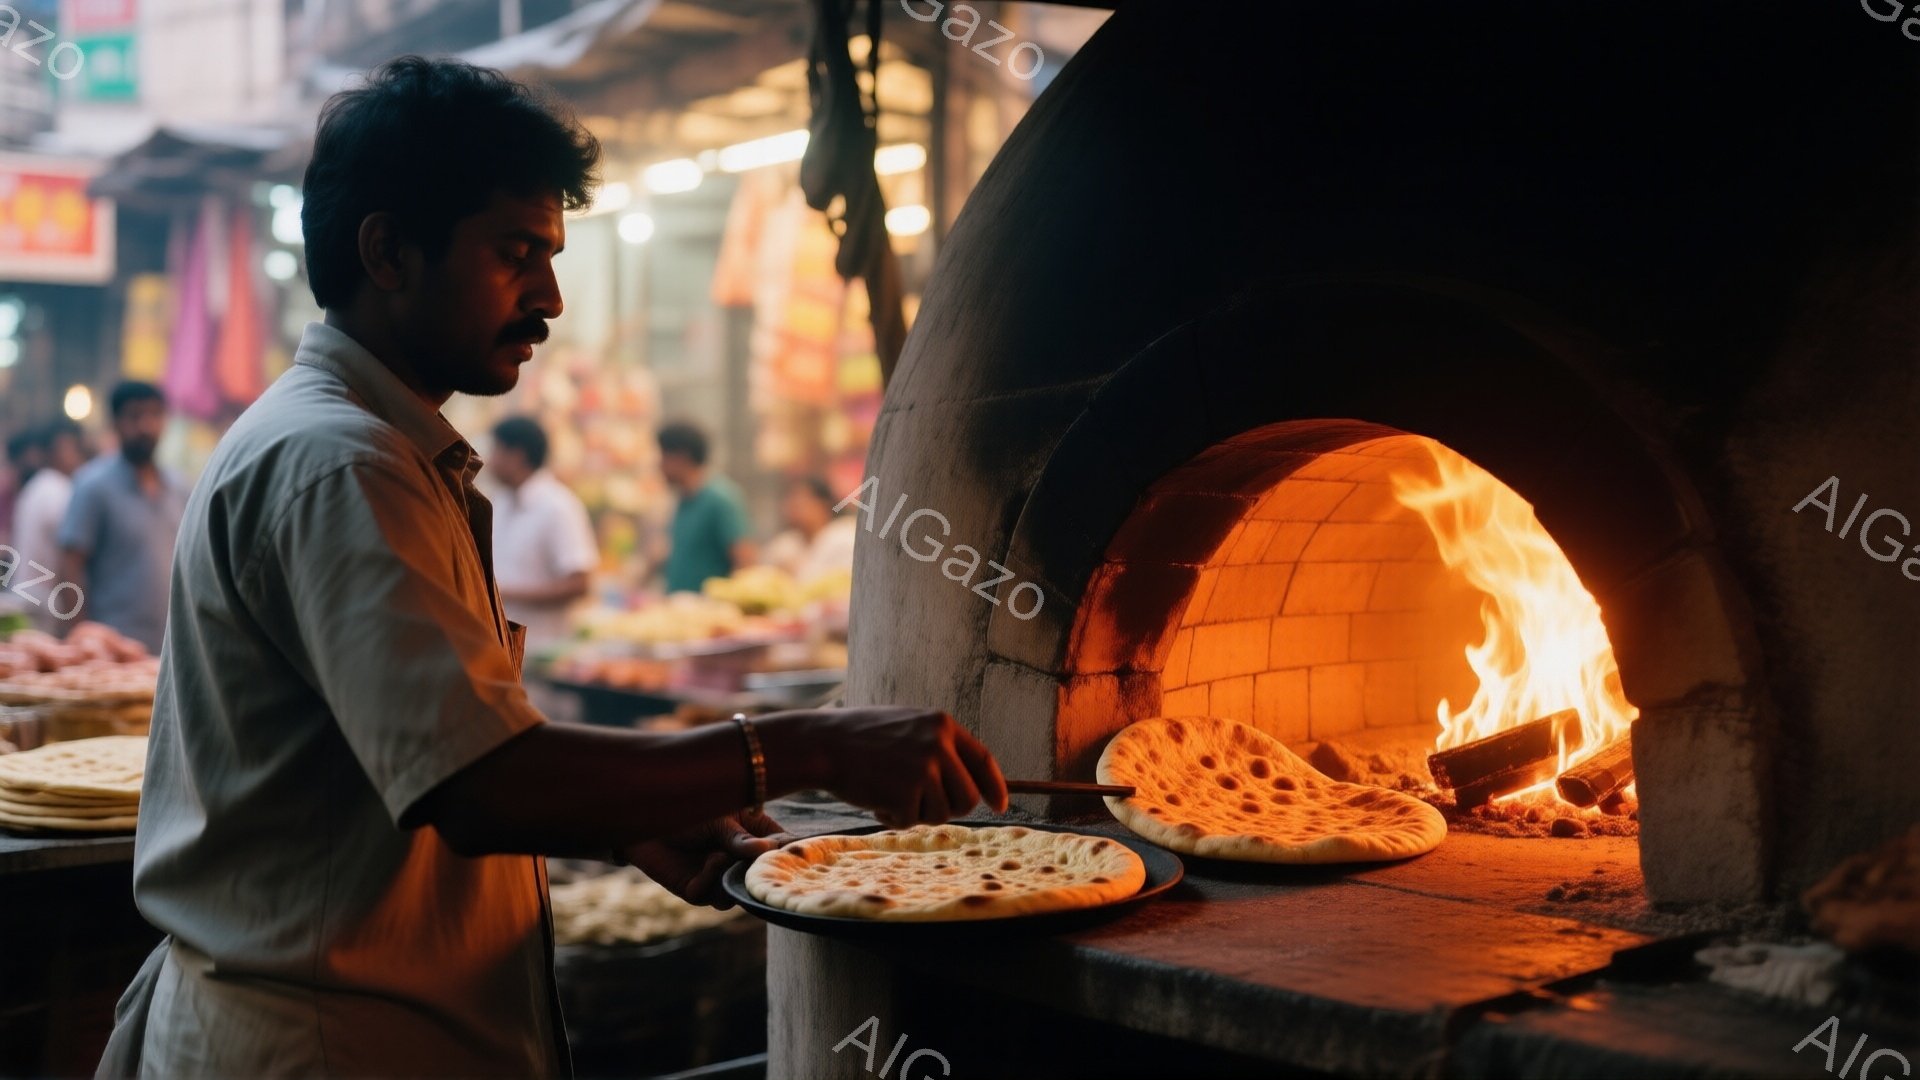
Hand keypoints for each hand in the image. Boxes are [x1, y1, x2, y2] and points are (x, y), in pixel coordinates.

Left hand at [618, 807, 792, 908]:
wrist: (643, 816)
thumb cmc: (686, 809)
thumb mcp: (720, 819)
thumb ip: (740, 837)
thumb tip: (768, 849)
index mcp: (754, 837)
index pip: (781, 851)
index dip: (790, 856)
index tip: (798, 855)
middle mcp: (739, 862)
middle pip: (761, 880)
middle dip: (762, 875)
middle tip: (763, 864)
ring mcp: (718, 878)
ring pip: (737, 895)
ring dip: (735, 878)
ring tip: (727, 855)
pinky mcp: (694, 890)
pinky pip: (710, 895)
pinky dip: (713, 878)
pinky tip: (713, 860)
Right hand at [803, 706, 1009, 827]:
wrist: (823, 744)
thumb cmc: (862, 738)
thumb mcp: (908, 728)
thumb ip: (939, 748)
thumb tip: (971, 785)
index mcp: (942, 724)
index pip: (983, 760)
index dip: (994, 786)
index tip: (1001, 805)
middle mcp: (938, 744)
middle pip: (968, 797)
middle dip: (950, 809)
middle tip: (922, 805)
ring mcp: (923, 769)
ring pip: (941, 813)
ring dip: (917, 812)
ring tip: (890, 793)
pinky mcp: (905, 793)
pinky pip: (911, 821)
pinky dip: (893, 817)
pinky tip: (875, 798)